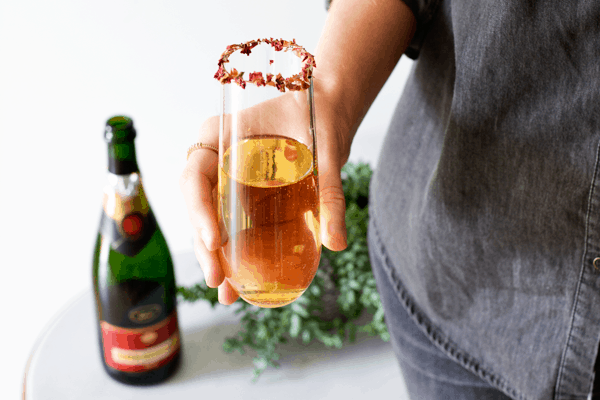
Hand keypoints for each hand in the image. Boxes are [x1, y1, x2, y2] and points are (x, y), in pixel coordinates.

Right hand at [180, 84, 349, 304]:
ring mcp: (227, 178)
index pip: (195, 175)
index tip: (215, 241)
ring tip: (226, 293)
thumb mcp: (325, 150)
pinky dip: (234, 252)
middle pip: (198, 205)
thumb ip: (330, 193)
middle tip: (217, 279)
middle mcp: (216, 158)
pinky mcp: (244, 195)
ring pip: (211, 220)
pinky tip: (239, 282)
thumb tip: (336, 243)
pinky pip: (232, 224)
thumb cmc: (318, 115)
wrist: (326, 108)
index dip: (199, 210)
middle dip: (204, 245)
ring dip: (215, 256)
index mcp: (221, 135)